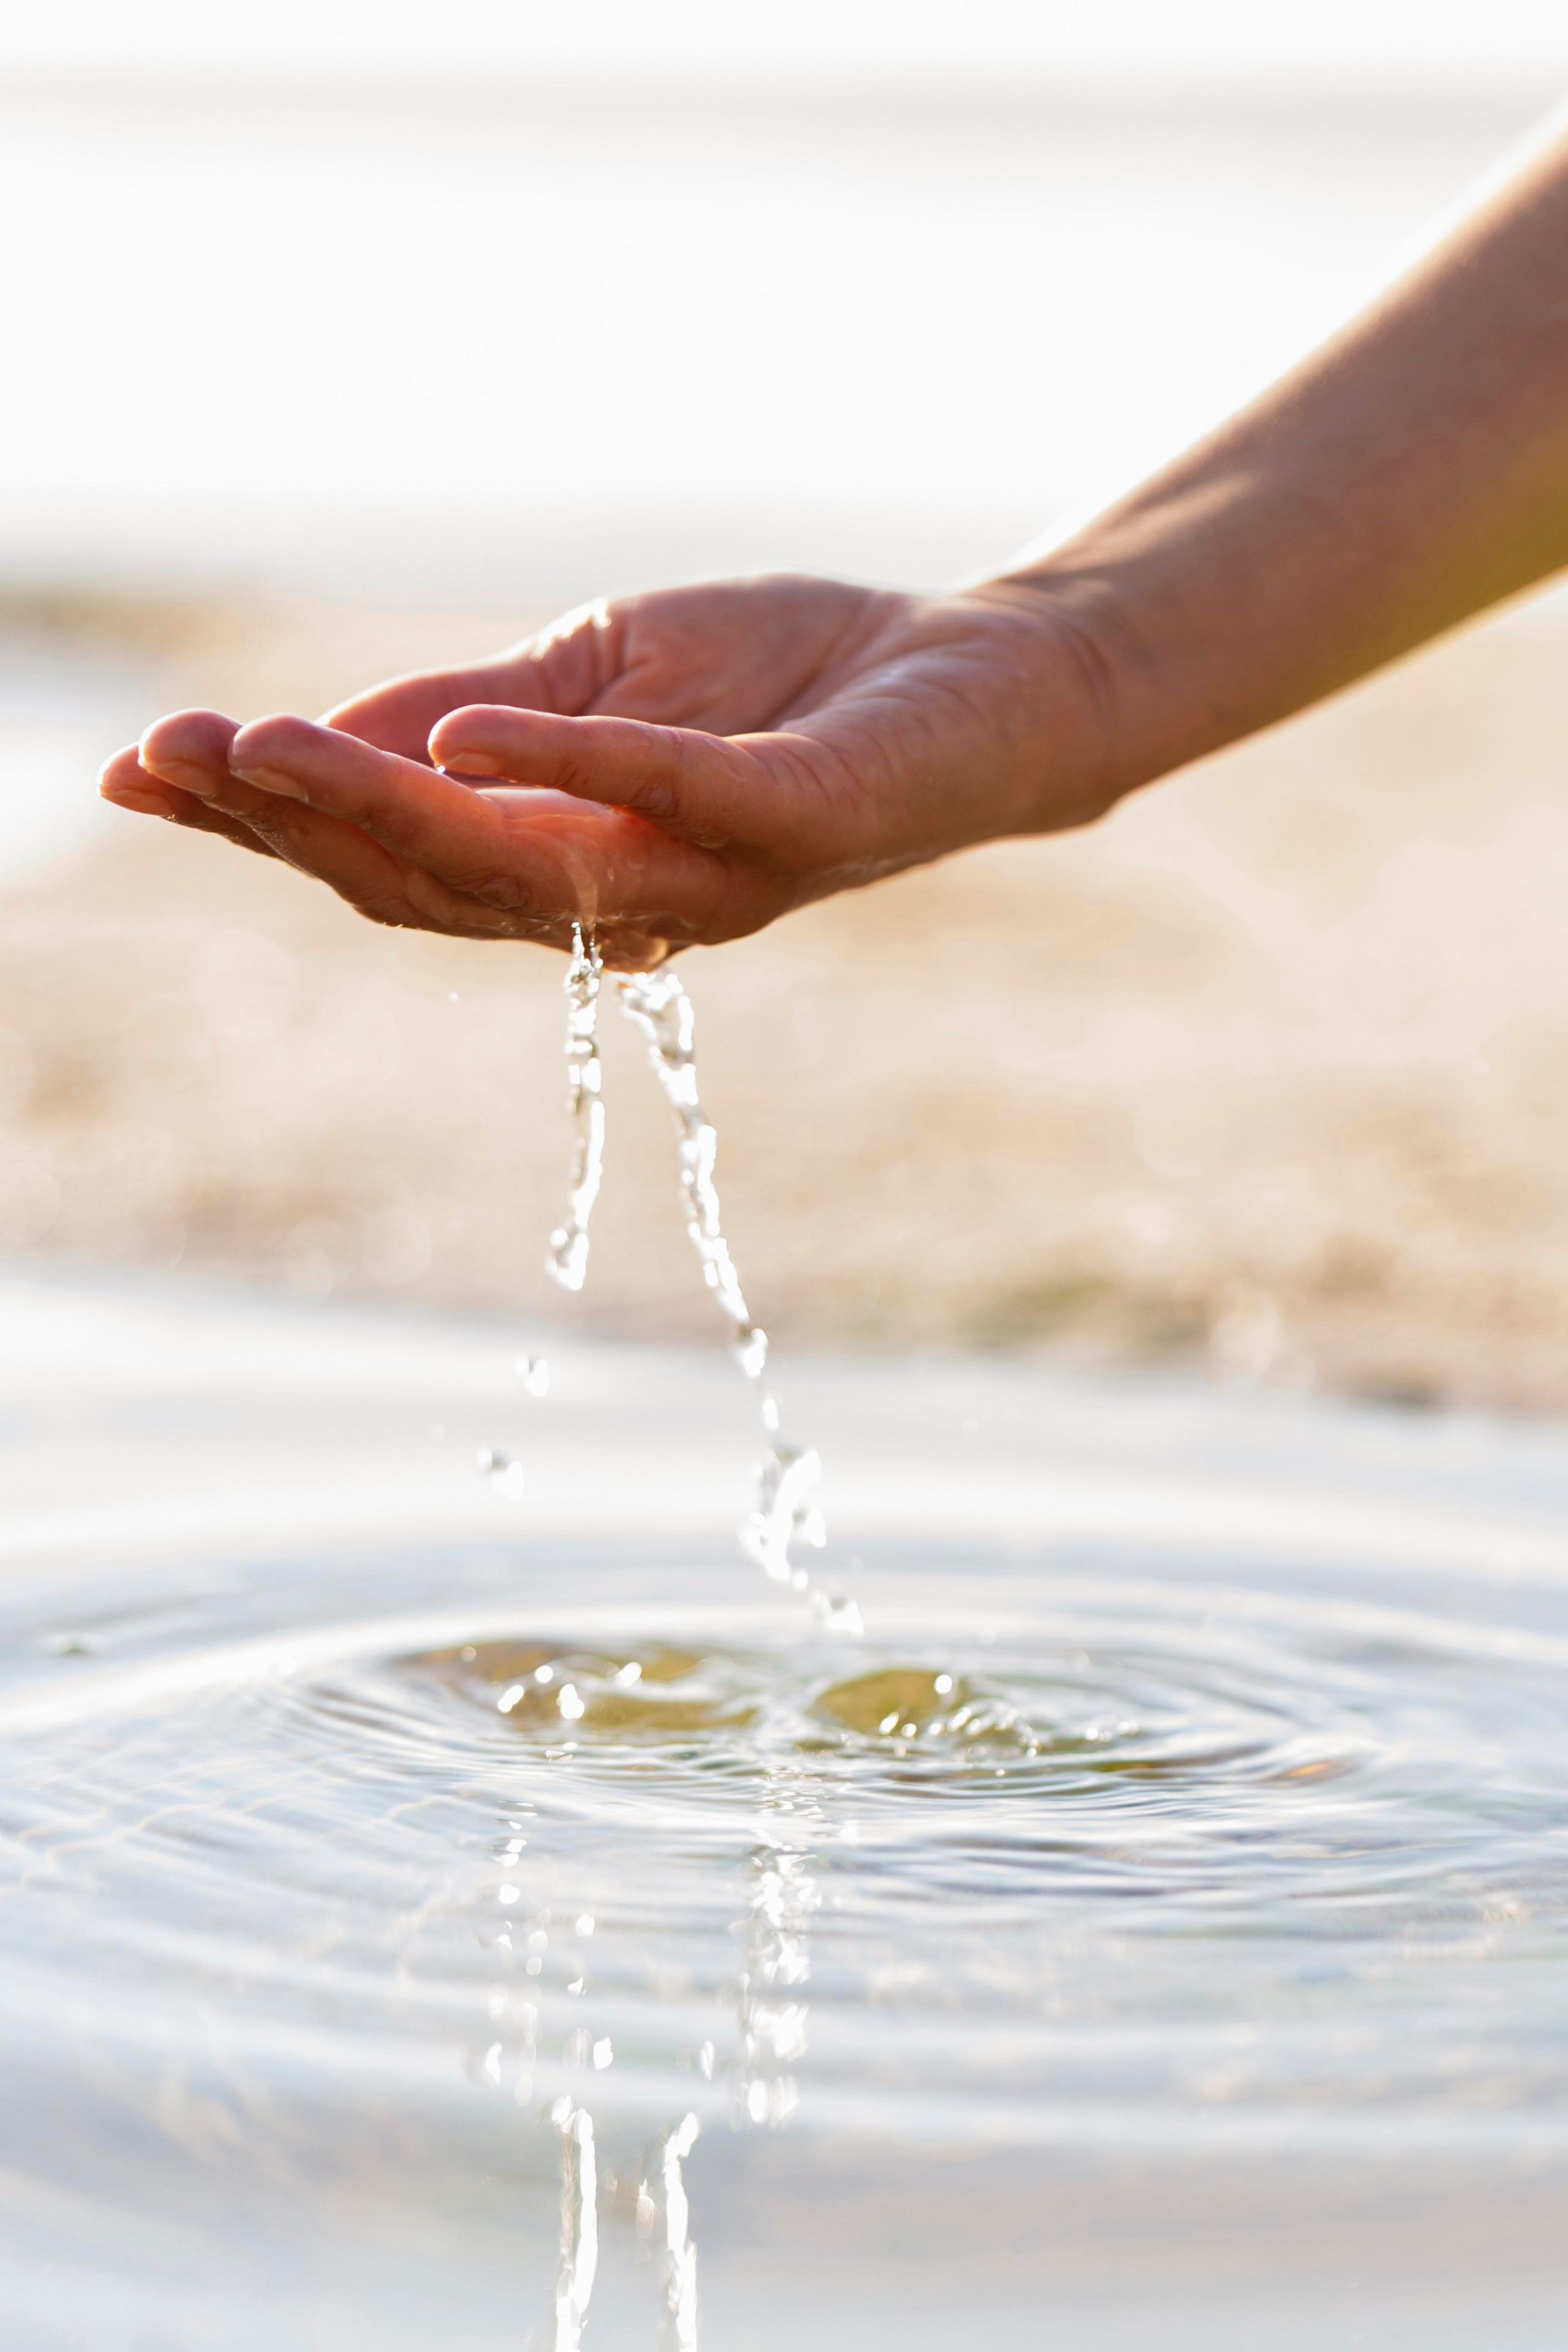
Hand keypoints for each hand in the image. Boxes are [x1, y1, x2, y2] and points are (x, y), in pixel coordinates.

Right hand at [100, 573, 1116, 965]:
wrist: (979, 675)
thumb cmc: (787, 682)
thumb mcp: (599, 675)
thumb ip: (479, 711)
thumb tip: (328, 734)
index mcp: (565, 864)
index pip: (392, 858)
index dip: (264, 824)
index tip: (141, 768)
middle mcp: (623, 899)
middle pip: (427, 884)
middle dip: (289, 825)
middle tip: (174, 757)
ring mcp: (710, 871)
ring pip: (519, 868)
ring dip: (382, 807)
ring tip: (265, 745)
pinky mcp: (799, 820)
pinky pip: (674, 801)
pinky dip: (563, 772)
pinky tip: (461, 739)